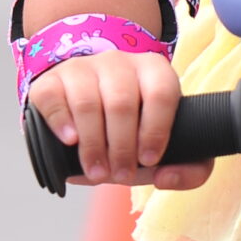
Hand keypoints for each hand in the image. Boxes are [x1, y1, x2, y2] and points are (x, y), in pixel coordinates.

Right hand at [26, 49, 211, 188]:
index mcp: (154, 71)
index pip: (161, 93)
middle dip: (122, 147)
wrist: (90, 107)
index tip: (149, 160)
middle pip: (122, 102)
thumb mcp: (168, 147)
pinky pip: (52, 97)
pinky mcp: (51, 80)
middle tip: (121, 175)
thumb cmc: (136, 131)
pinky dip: (61, 122)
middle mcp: (119, 62)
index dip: (156, 130)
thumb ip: (189, 169)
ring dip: (93, 145)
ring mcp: (83, 68)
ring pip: (87, 102)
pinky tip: (70, 141)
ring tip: (97, 172)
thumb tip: (165, 178)